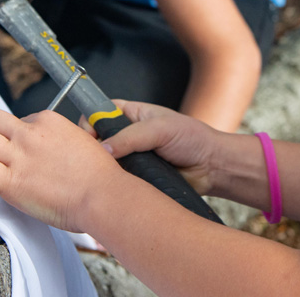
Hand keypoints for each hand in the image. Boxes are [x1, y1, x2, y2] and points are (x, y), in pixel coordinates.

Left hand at [0, 107, 123, 231]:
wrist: (102, 195)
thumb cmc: (98, 175)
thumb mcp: (81, 139)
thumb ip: (59, 138)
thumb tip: (49, 147)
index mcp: (47, 120)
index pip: (17, 120)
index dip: (17, 137)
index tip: (26, 153)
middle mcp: (30, 134)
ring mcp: (19, 157)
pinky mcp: (12, 183)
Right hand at [96, 100, 222, 194]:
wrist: (211, 167)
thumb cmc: (193, 139)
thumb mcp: (161, 129)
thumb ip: (132, 136)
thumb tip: (106, 148)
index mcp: (132, 115)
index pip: (100, 113)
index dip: (90, 122)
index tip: (88, 136)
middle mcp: (128, 135)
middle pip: (98, 140)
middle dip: (94, 149)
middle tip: (97, 158)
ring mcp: (131, 157)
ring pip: (106, 163)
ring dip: (107, 168)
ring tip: (111, 174)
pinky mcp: (136, 178)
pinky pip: (119, 181)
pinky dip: (118, 184)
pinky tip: (119, 187)